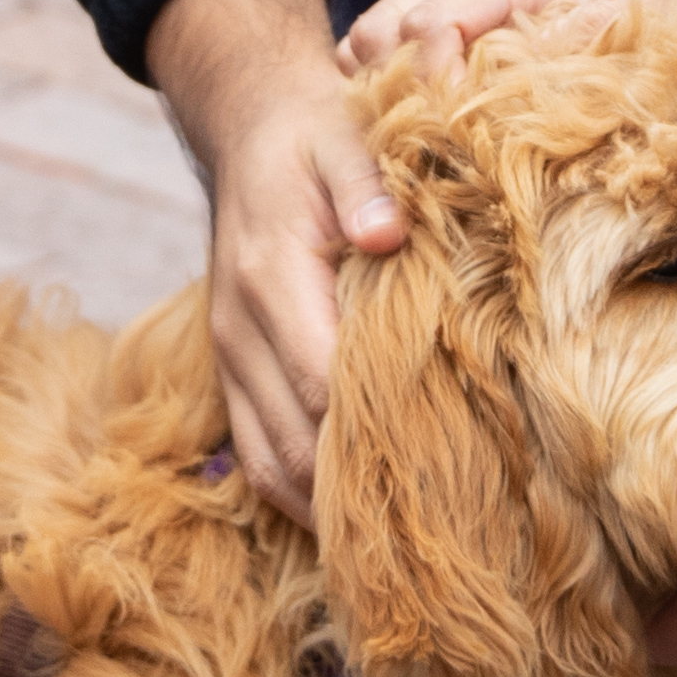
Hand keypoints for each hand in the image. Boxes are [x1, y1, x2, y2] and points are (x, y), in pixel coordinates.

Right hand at [152, 0, 403, 519]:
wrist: (250, 125)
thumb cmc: (314, 135)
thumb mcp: (343, 137)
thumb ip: (365, 183)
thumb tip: (385, 235)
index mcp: (271, 276)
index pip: (322, 379)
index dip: (377, 431)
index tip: (446, 470)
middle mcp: (240, 327)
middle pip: (295, 441)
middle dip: (358, 493)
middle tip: (438, 537)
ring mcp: (230, 354)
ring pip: (268, 460)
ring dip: (325, 508)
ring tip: (397, 550)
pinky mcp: (232, 368)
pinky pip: (255, 451)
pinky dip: (296, 492)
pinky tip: (348, 518)